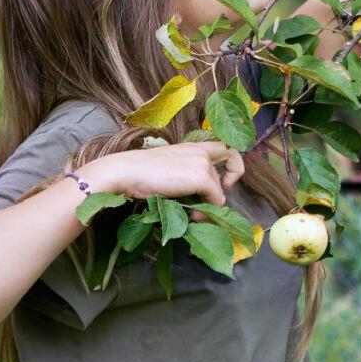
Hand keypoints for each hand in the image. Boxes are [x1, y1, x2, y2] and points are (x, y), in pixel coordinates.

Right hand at [79, 141, 244, 221]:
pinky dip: (207, 210)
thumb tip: (204, 202)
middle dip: (213, 193)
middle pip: (219, 175)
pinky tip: (192, 214)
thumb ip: (187, 178)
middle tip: (200, 208)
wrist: (128, 172)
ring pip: (218, 189)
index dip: (232, 165)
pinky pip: (216, 198)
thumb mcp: (170, 171)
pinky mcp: (201, 176)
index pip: (225, 148)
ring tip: (191, 213)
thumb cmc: (142, 174)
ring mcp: (202, 163)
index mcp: (192, 147)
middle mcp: (200, 151)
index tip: (224, 182)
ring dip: (208, 204)